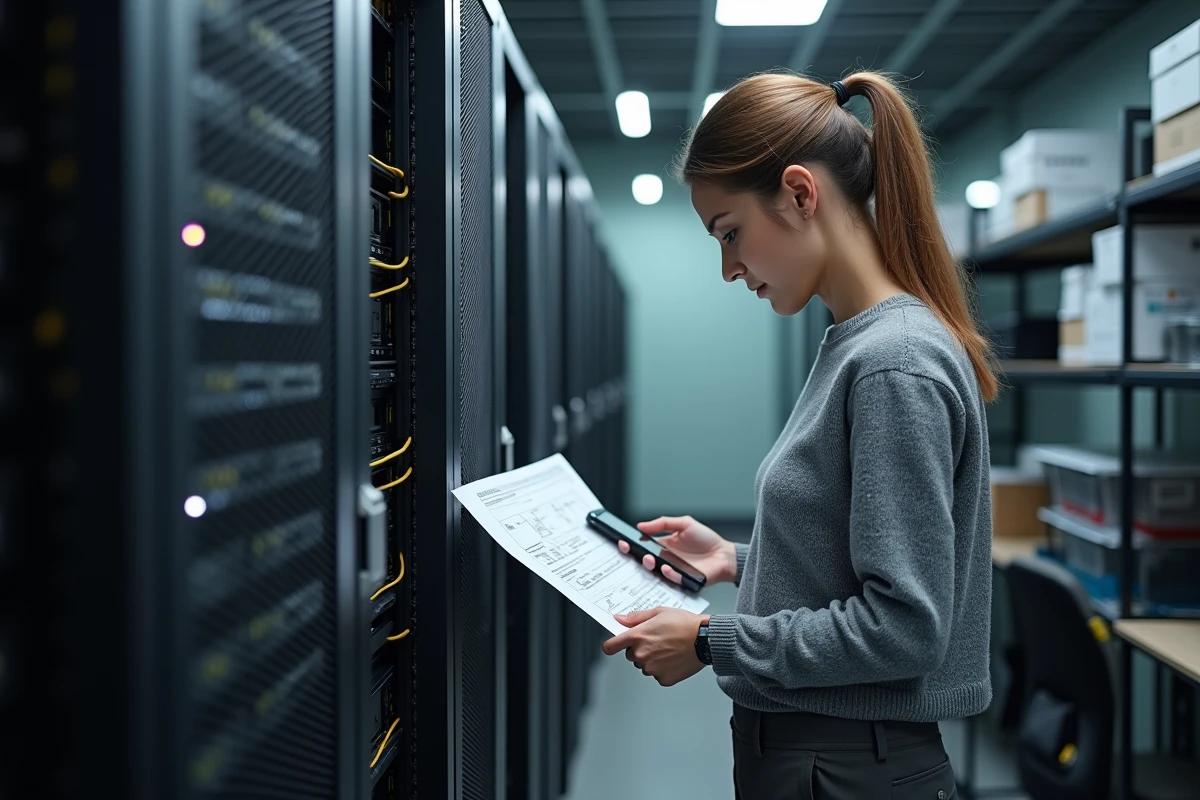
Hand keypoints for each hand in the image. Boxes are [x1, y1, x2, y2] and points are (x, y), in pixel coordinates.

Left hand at [602, 607, 709, 686]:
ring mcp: (651, 669)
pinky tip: (674, 659)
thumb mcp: (659, 612)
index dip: (611, 645)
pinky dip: (663, 669)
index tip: (614, 645)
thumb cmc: (685, 623)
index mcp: (637, 637)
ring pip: (644, 666)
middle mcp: (641, 654)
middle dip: (639, 649)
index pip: (610, 647)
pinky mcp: (663, 679)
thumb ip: (636, 617)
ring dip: (651, 660)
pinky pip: (657, 675)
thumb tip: (619, 618)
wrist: (706, 640)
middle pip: (630, 655)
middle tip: (657, 641)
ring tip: (669, 649)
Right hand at [618, 515, 736, 584]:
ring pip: (654, 572)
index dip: (631, 545)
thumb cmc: (706, 539)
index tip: (624, 542)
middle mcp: (665, 559)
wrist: (724, 554)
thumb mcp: (684, 523)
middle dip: (636, 556)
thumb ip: (662, 523)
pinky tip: (669, 568)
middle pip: (644, 560)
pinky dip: (668, 574)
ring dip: (650, 565)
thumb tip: (641, 525)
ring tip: (651, 559)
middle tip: (635, 552)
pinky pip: (671, 579)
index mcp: (663, 545)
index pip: (642, 545)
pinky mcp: (681, 580)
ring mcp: (672, 571)